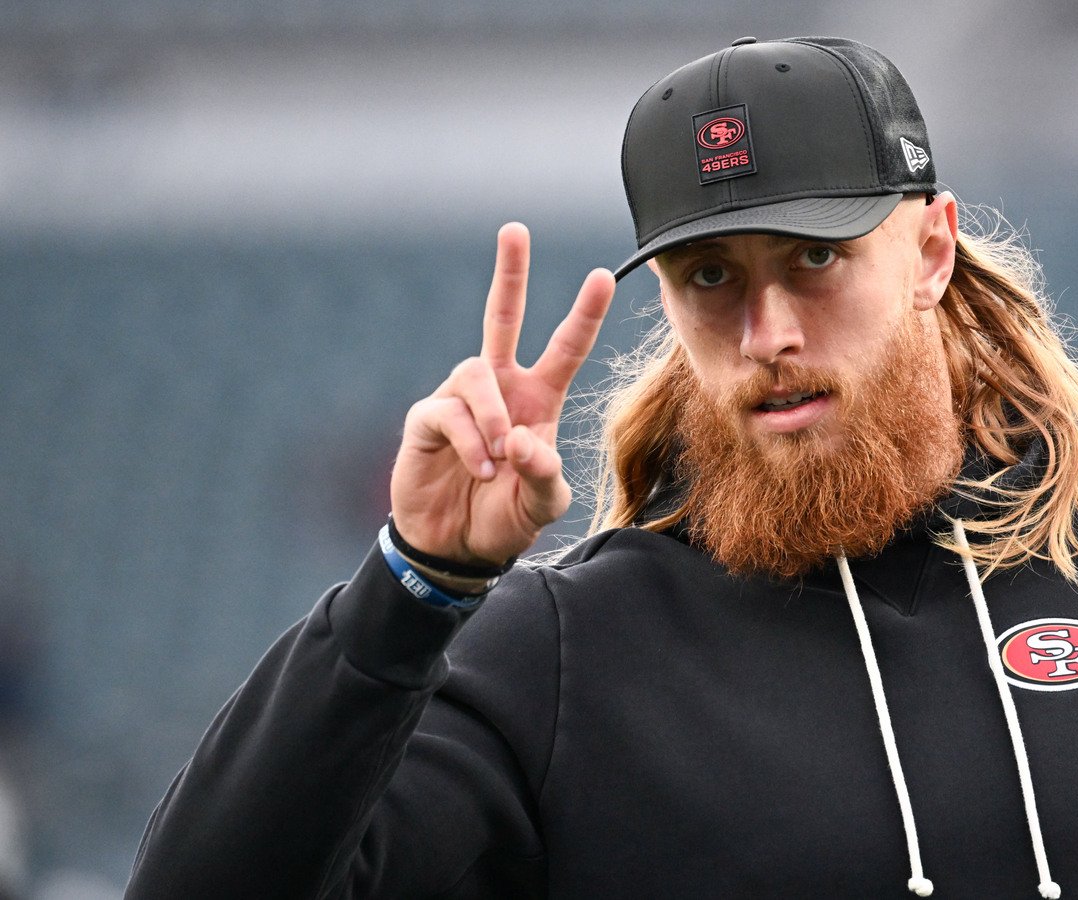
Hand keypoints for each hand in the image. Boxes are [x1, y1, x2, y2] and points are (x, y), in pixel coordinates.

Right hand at [390, 222, 614, 564]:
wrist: (457, 547)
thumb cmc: (506, 517)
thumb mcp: (544, 502)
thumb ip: (545, 472)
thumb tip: (522, 439)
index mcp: (538, 398)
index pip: (565, 348)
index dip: (584, 313)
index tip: (604, 275)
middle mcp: (499, 388)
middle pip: (502, 317)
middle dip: (510, 273)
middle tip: (514, 230)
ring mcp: (460, 400)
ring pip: (476, 374)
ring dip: (493, 418)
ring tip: (499, 462)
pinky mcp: (427, 419)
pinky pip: (450, 412)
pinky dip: (471, 443)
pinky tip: (481, 469)